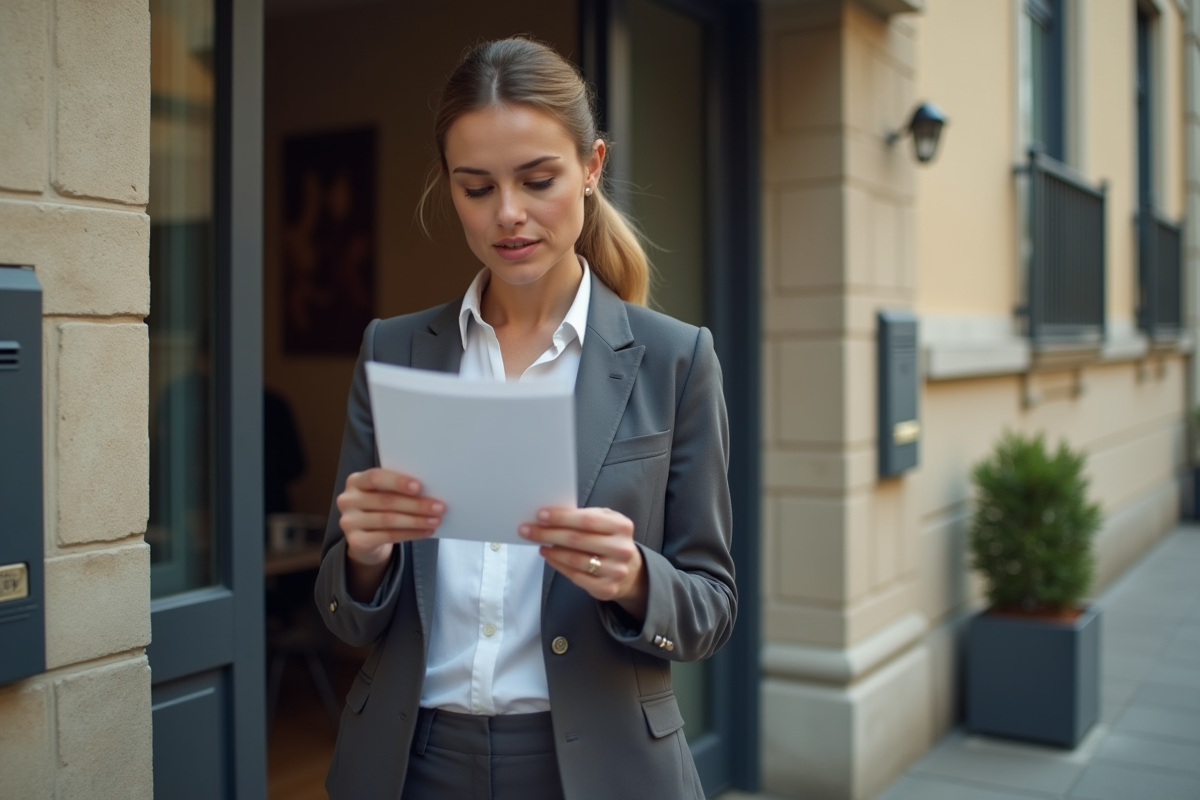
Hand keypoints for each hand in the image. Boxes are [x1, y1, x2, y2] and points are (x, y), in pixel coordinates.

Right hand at [337, 468, 443, 566]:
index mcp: (356, 481)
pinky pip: (388, 536)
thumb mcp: (384, 494)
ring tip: (436, 520)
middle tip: (439, 507)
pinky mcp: (356, 541)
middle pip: (386, 501)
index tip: (419, 487)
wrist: (366, 539)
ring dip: (416, 520)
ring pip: (389, 520)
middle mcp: (348, 500)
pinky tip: (426, 532)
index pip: (375, 477)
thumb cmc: (380, 509)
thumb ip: (398, 489)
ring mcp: (349, 521)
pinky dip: (411, 534)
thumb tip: (430, 490)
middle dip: (416, 504)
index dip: (398, 482)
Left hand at [519, 507, 647, 621]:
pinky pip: (575, 576)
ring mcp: (616, 571)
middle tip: (529, 530)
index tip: (541, 515)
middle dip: (549, 533)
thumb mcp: (607, 522)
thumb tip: (551, 516)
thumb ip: (586, 517)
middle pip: (577, 539)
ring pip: (575, 560)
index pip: (587, 520)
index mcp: (622, 527)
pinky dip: (558, 565)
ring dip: (552, 551)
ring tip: (539, 544)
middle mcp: (622, 549)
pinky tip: (549, 557)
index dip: (562, 517)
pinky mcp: (606, 588)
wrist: (631, 571)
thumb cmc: (611, 540)